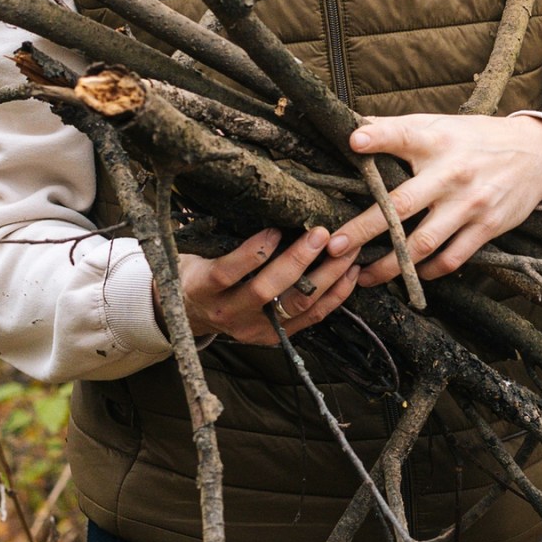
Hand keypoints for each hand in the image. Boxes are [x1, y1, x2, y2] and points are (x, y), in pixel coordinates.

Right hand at [166, 227, 359, 345]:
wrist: (191, 313)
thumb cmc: (198, 270)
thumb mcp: (195, 252)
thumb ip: (219, 236)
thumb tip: (256, 203)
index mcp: (203, 288)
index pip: (226, 272)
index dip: (251, 253)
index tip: (274, 229)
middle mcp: (228, 313)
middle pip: (266, 291)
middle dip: (297, 261)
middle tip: (321, 233)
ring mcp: (254, 329)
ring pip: (296, 306)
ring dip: (326, 277)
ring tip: (346, 250)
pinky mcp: (275, 337)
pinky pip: (311, 318)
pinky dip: (334, 296)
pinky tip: (350, 273)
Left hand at [326, 114, 541, 283]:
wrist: (537, 155)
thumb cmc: (474, 140)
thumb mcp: (440, 126)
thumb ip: (397, 129)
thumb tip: (351, 128)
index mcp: (437, 142)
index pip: (404, 136)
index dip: (379, 137)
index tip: (354, 141)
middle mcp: (452, 174)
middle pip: (401, 205)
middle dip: (364, 229)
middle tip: (335, 246)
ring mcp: (469, 205)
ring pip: (423, 244)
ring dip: (389, 265)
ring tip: (362, 276)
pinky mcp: (486, 228)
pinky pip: (451, 259)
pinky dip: (427, 271)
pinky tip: (407, 274)